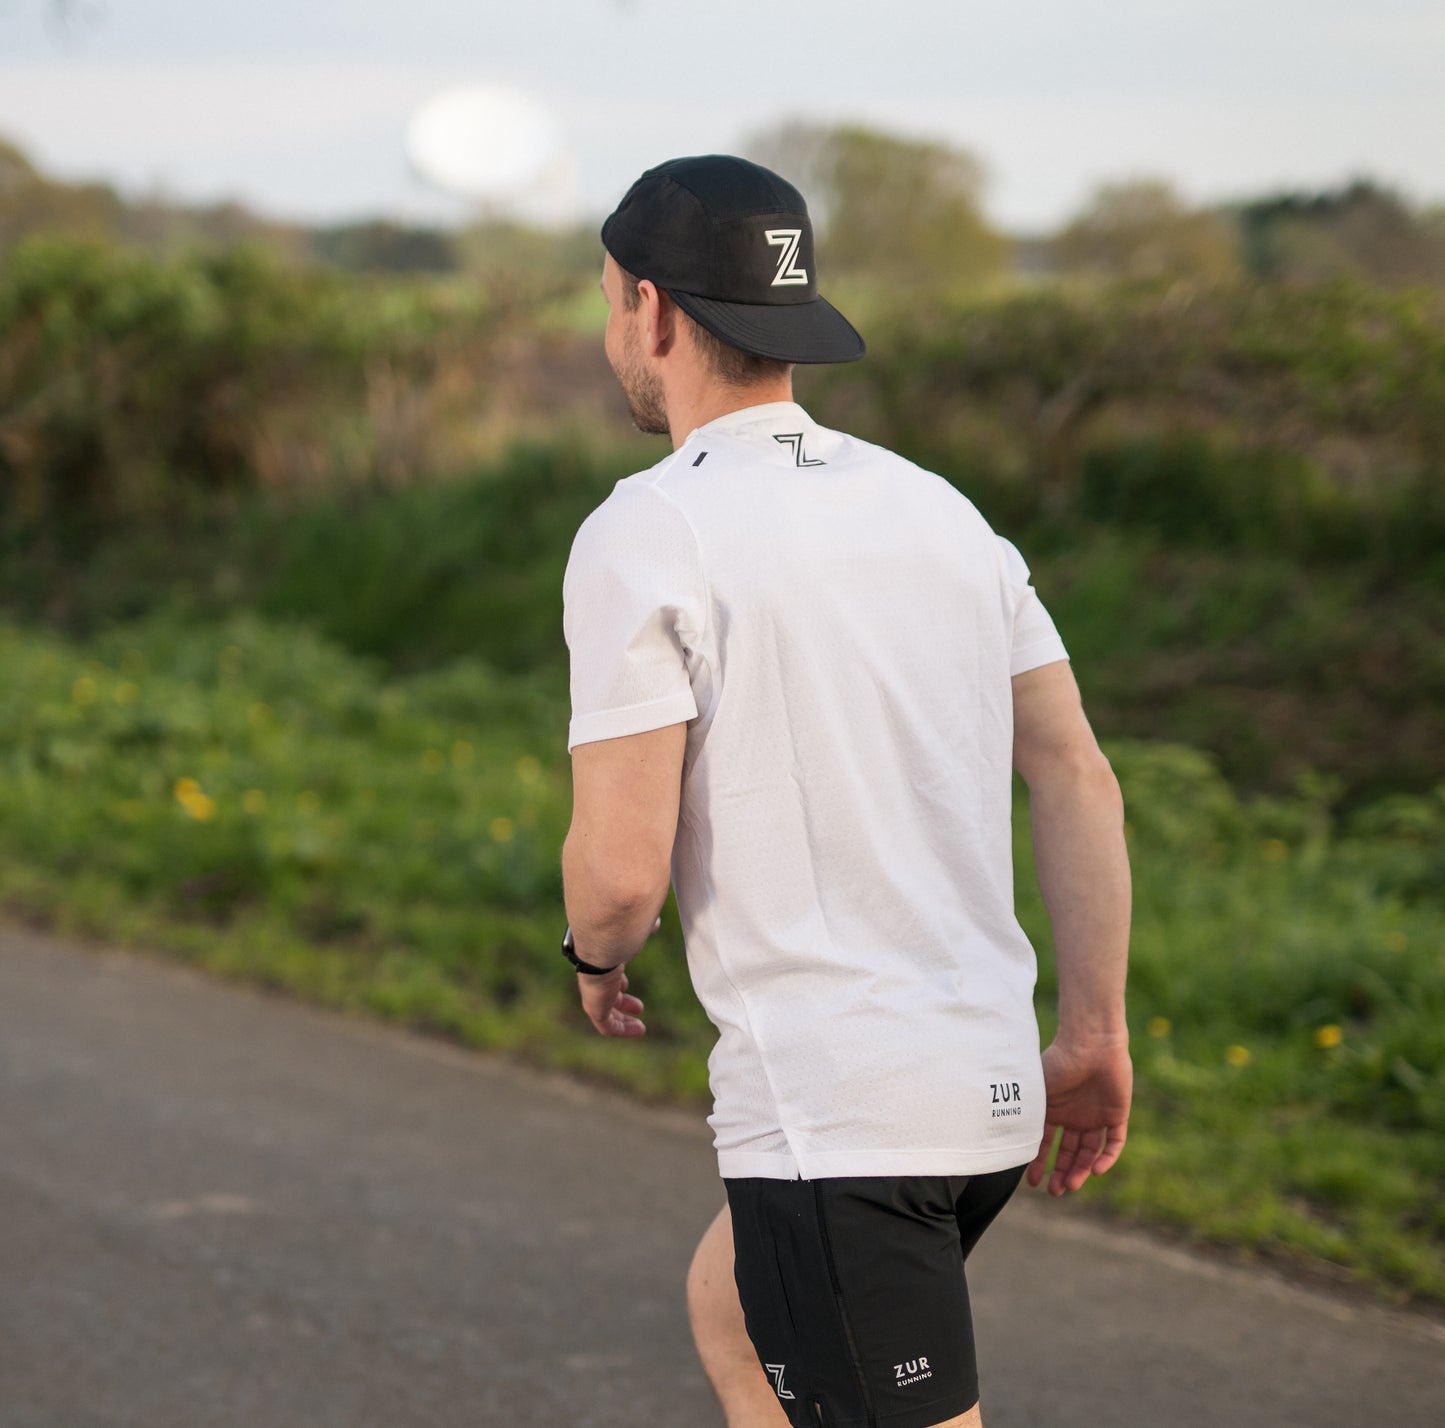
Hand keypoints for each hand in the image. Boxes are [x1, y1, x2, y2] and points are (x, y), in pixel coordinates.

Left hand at [575, 915, 660, 1037]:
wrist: (601, 941)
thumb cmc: (619, 931)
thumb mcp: (635, 929)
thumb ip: (644, 926)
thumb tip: (656, 922)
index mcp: (599, 958)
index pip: (606, 972)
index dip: (617, 979)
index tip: (625, 984)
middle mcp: (593, 976)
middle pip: (606, 992)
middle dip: (621, 1001)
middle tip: (638, 1006)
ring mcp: (593, 992)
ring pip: (606, 1011)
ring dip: (622, 1019)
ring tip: (639, 1026)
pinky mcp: (594, 1008)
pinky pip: (607, 1025)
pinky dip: (622, 1030)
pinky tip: (638, 1030)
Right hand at [1026, 1035, 1132, 1196]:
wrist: (1090, 1044)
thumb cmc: (1058, 1062)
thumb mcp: (1036, 1092)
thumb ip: (1027, 1114)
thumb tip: (1004, 1137)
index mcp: (1054, 1110)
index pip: (1046, 1143)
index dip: (1039, 1162)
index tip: (1032, 1182)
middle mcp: (1075, 1116)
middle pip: (1070, 1152)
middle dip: (1062, 1173)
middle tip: (1055, 1191)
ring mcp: (1096, 1116)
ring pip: (1091, 1151)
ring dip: (1082, 1170)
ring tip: (1072, 1186)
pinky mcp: (1116, 1115)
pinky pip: (1114, 1142)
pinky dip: (1107, 1158)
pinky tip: (1096, 1171)